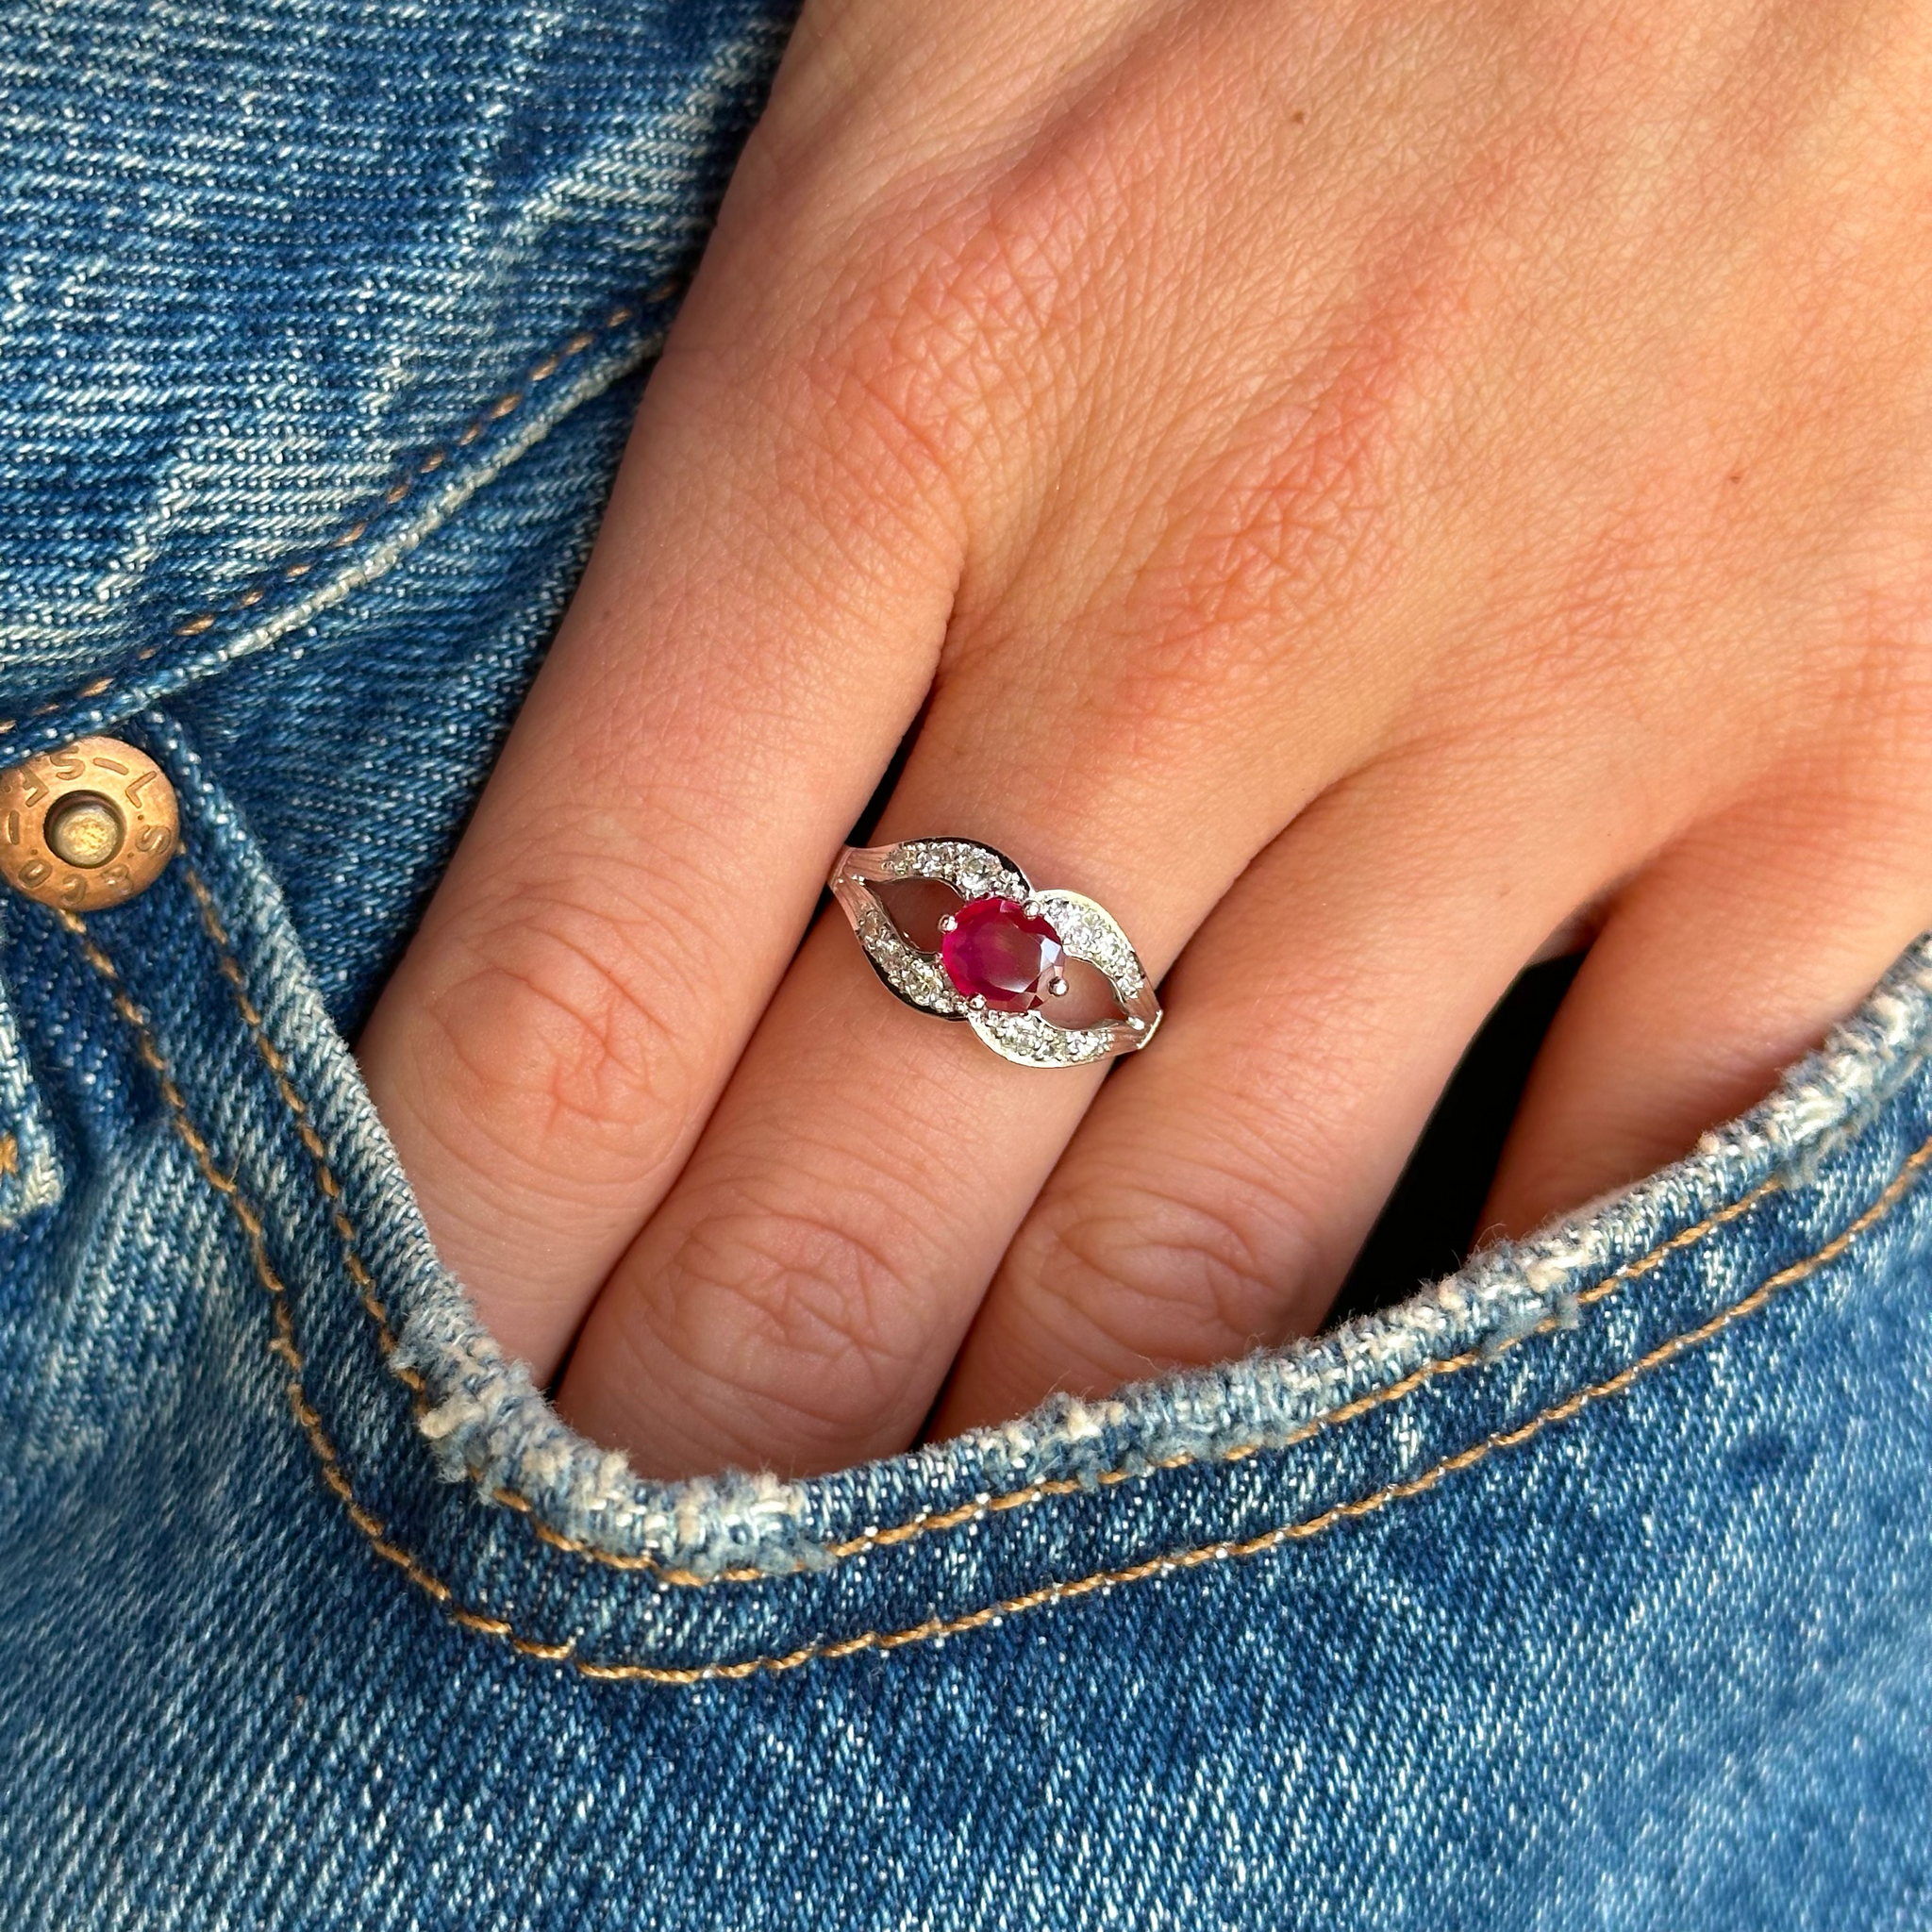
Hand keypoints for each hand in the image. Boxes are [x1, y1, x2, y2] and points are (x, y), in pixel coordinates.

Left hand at [357, 0, 1931, 1478]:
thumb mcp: (936, 64)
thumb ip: (775, 454)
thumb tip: (656, 843)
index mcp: (913, 373)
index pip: (578, 981)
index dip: (465, 1272)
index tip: (421, 1424)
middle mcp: (1219, 581)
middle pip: (863, 1197)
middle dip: (718, 1436)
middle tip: (637, 1571)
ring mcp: (1563, 683)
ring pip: (1218, 1256)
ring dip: (1038, 1465)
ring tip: (921, 1567)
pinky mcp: (1849, 742)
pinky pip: (1615, 1178)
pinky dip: (1455, 1344)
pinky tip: (1330, 1416)